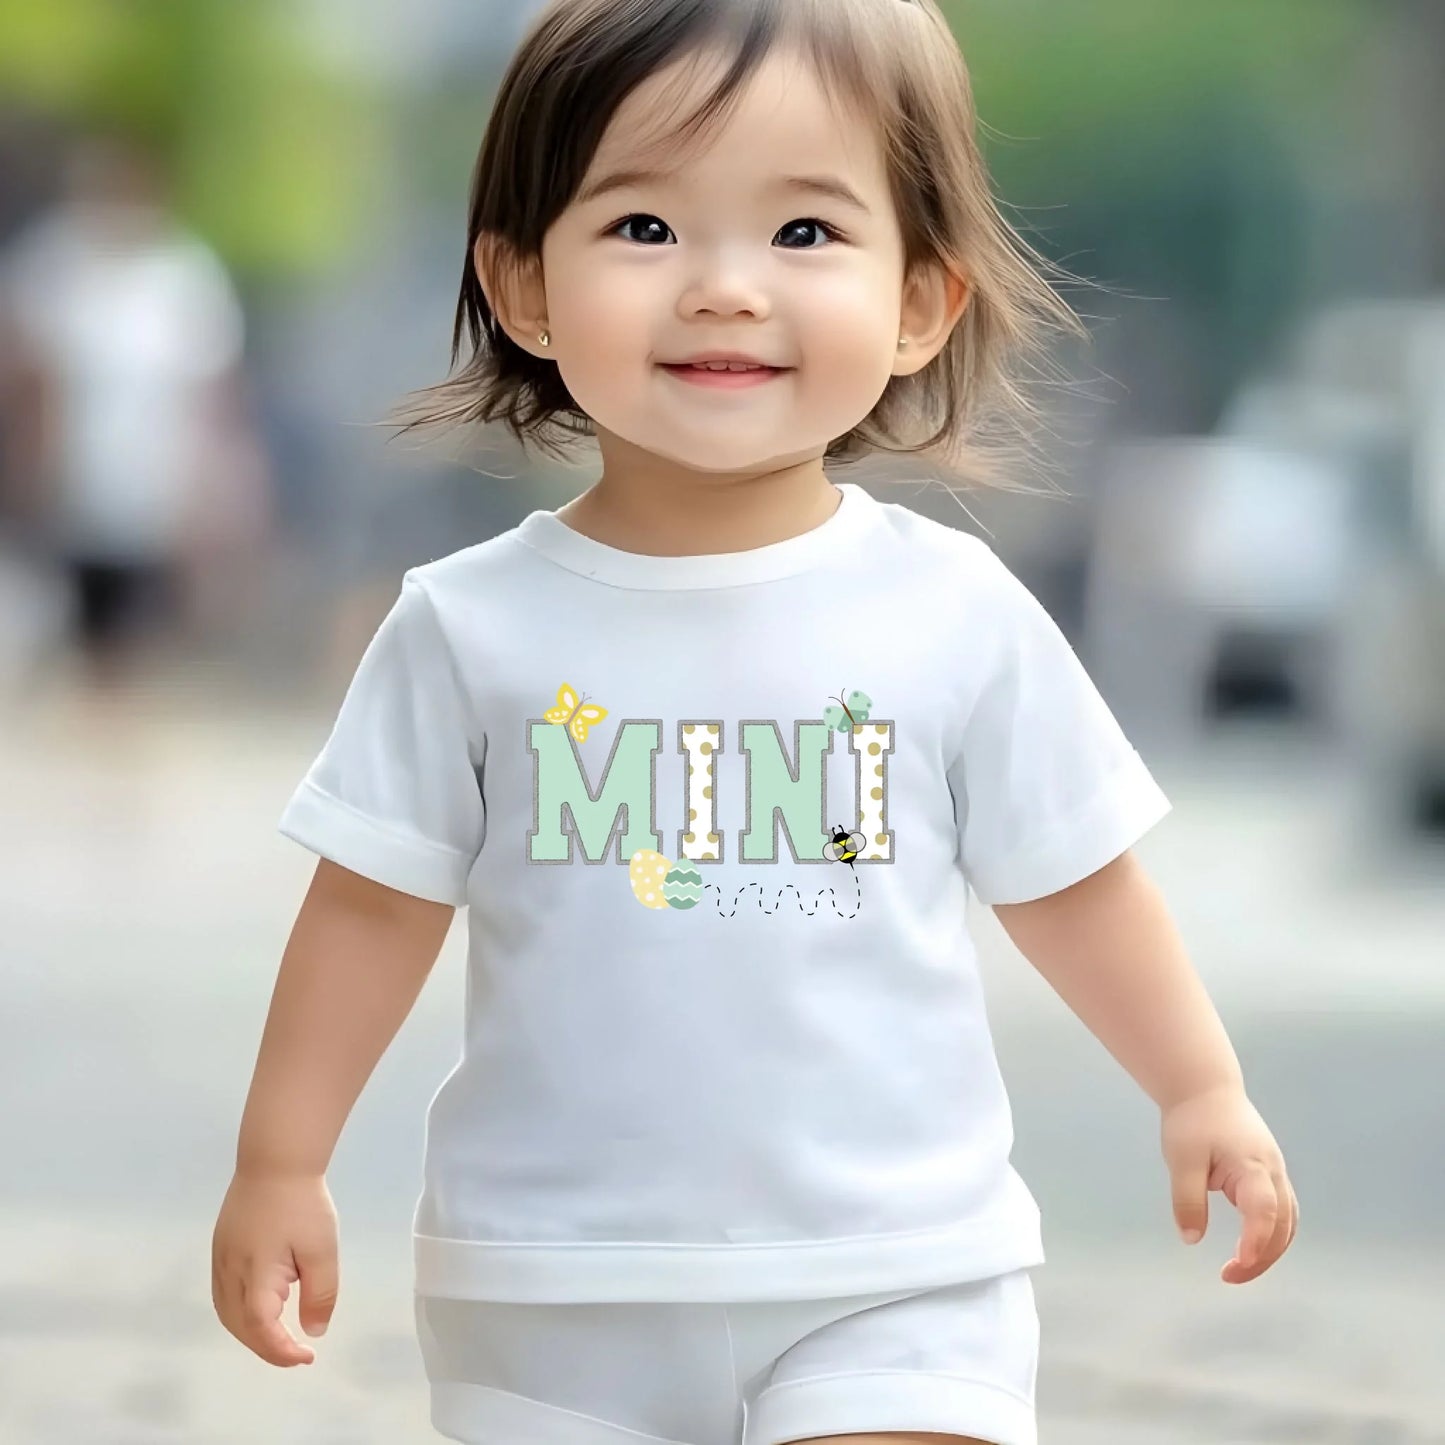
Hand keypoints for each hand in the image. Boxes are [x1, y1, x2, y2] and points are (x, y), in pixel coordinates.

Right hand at [211, 1170, 338, 1365]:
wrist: (275, 1160)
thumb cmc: (303, 1204)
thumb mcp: (321, 1250)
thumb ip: (319, 1294)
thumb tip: (313, 1332)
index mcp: (255, 1275)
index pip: (261, 1329)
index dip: (281, 1351)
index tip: (307, 1357)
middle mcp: (229, 1272)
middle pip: (240, 1326)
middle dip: (267, 1347)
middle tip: (296, 1353)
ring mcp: (220, 1259)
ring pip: (227, 1313)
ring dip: (250, 1333)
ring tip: (280, 1337)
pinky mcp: (220, 1247)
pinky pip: (224, 1294)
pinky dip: (240, 1313)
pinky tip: (260, 1309)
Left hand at [1160, 1084, 1297, 1283]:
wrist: (1205, 1089)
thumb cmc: (1192, 1121)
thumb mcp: (1181, 1160)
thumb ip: (1188, 1199)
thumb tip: (1191, 1239)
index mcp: (1252, 1166)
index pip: (1263, 1211)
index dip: (1255, 1240)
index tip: (1239, 1263)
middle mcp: (1273, 1173)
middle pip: (1281, 1225)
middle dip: (1260, 1256)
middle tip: (1228, 1276)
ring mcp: (1277, 1174)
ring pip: (1287, 1222)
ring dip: (1269, 1250)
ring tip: (1238, 1268)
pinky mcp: (1271, 1176)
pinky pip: (1282, 1213)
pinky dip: (1272, 1235)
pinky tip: (1250, 1247)